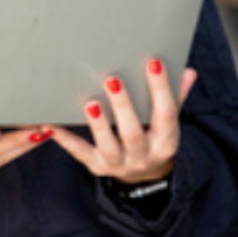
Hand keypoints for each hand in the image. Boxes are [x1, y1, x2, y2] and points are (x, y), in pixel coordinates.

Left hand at [45, 58, 197, 185]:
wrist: (142, 175)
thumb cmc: (153, 135)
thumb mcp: (167, 120)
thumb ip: (175, 96)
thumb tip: (188, 71)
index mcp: (165, 140)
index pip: (166, 113)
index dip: (161, 88)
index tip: (153, 61)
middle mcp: (144, 154)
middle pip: (133, 131)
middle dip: (123, 105)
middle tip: (112, 79)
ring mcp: (119, 163)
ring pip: (108, 145)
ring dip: (98, 123)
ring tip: (89, 102)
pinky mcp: (97, 166)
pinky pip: (79, 152)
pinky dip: (64, 139)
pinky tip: (49, 124)